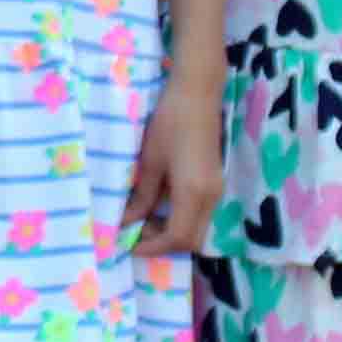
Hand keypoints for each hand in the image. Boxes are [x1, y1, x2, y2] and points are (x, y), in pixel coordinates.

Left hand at [127, 68, 221, 258]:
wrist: (197, 94)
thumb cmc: (169, 122)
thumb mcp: (150, 161)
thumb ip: (141, 196)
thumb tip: (125, 222)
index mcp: (193, 193)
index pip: (177, 238)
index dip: (153, 248)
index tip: (129, 246)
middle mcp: (211, 198)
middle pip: (191, 239)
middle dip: (163, 243)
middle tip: (136, 234)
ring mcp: (216, 190)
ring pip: (197, 228)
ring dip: (171, 231)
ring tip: (143, 220)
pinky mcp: (215, 182)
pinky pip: (199, 214)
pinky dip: (180, 219)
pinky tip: (159, 206)